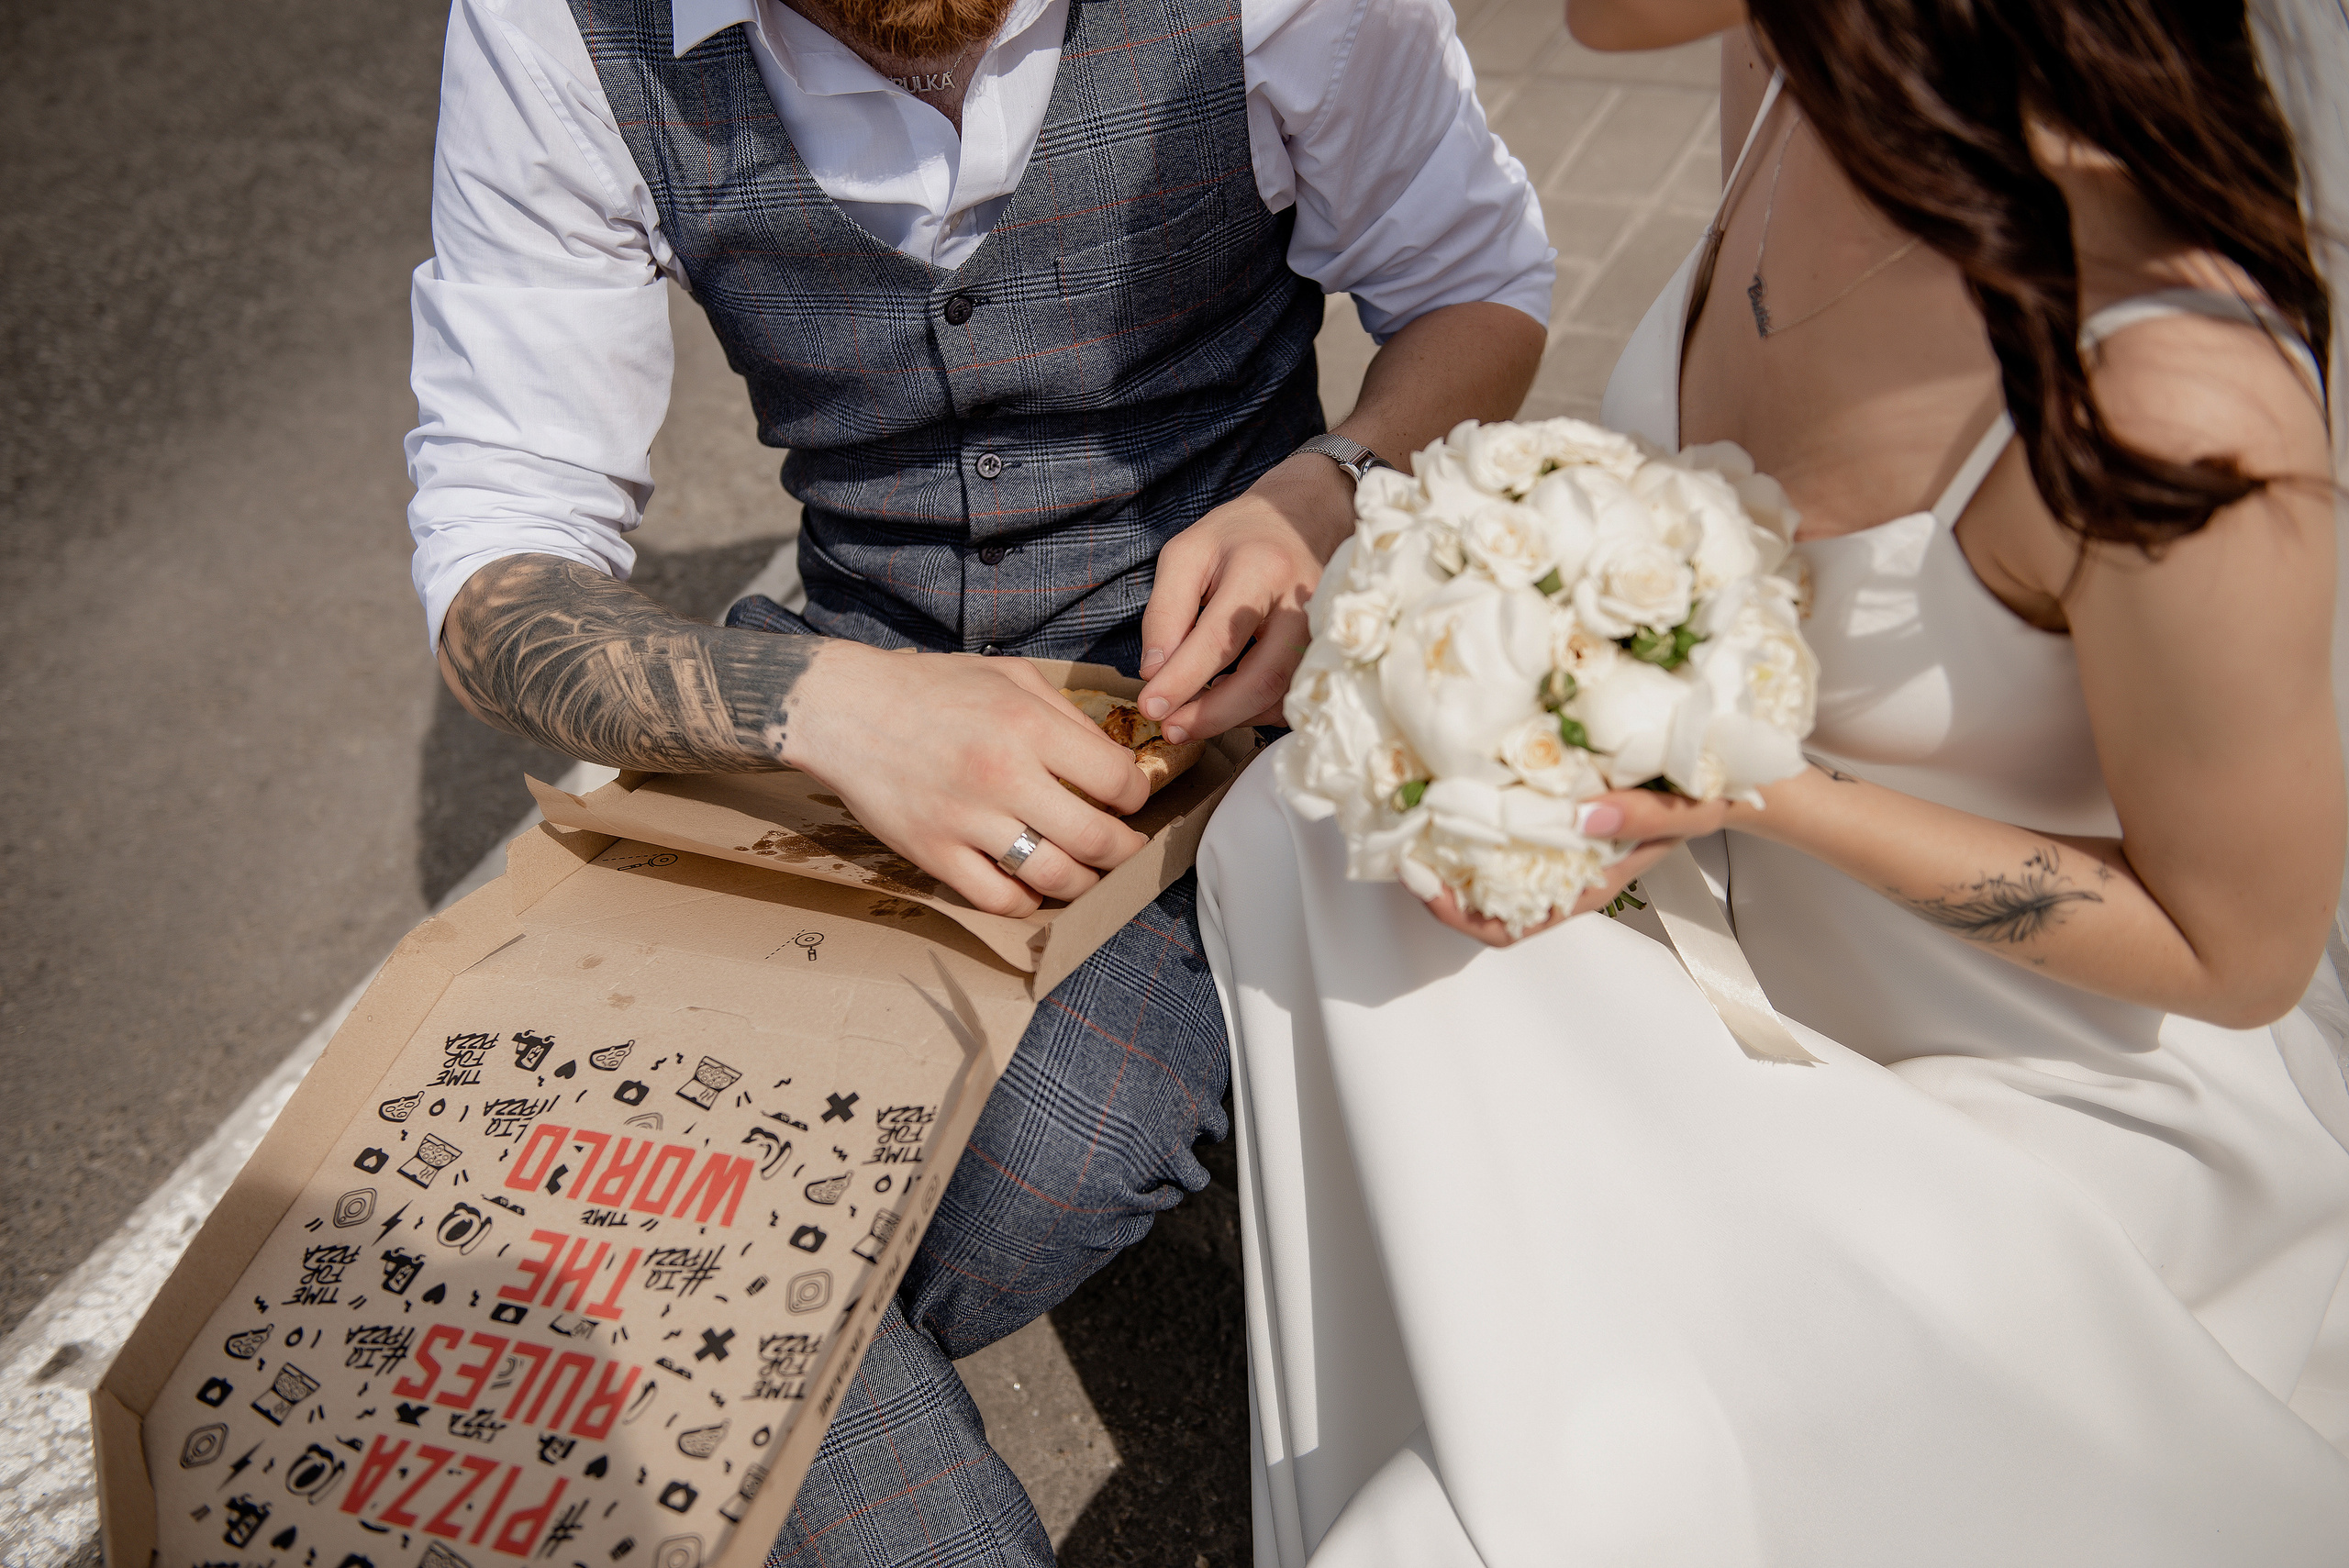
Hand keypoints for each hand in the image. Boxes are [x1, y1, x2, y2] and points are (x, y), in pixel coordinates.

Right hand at [779, 643, 1152, 915]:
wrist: (846, 708)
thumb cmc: (933, 688)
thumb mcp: (1011, 676)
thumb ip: (1067, 716)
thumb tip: (1114, 760)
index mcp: (1028, 725)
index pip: (1117, 779)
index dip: (1137, 795)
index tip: (1129, 799)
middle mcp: (1002, 775)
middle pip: (1098, 839)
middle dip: (1125, 851)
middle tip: (1126, 848)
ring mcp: (965, 820)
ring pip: (1055, 877)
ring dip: (1085, 883)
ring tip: (1087, 873)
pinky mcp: (932, 852)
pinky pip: (999, 899)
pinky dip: (1027, 900)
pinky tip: (1032, 884)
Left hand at [1134, 453, 1356, 743]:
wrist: (1303, 518)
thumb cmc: (1237, 536)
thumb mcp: (1186, 554)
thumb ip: (1165, 611)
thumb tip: (1155, 673)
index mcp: (1262, 570)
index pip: (1220, 638)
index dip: (1183, 679)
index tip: (1149, 706)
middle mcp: (1302, 604)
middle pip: (1263, 678)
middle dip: (1213, 714)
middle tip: (1171, 730)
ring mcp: (1324, 631)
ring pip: (1282, 695)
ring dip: (1233, 718)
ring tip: (1190, 720)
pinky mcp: (1329, 650)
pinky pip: (1294, 697)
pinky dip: (1256, 710)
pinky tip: (1226, 703)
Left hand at [1418, 785, 1779, 947]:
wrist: (1731, 780)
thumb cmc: (1710, 799)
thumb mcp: (1683, 809)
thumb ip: (1638, 815)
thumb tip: (1582, 818)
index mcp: (1587, 885)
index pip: (1508, 929)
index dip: (1456, 916)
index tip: (1421, 881)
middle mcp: (1564, 875)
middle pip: (1484, 907)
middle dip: (1438, 885)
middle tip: (1401, 847)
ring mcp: (1558, 850)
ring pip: (1488, 873)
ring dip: (1449, 855)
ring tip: (1414, 821)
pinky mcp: (1558, 819)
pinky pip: (1504, 834)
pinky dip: (1473, 823)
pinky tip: (1454, 794)